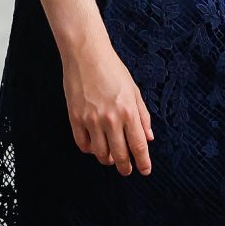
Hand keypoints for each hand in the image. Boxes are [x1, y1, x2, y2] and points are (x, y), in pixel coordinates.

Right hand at [63, 37, 152, 174]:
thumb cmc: (112, 70)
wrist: (86, 55)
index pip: (139, 146)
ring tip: (111, 158)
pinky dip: (90, 150)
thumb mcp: (134, 91)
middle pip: (120, 155)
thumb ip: (142, 116)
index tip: (144, 171)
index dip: (143, 162)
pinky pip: (83, 144)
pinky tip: (95, 146)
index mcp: (129, 111)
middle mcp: (111, 119)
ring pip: (100, 153)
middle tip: (127, 170)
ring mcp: (91, 120)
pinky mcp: (75, 118)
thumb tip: (149, 137)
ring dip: (107, 160)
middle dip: (125, 167)